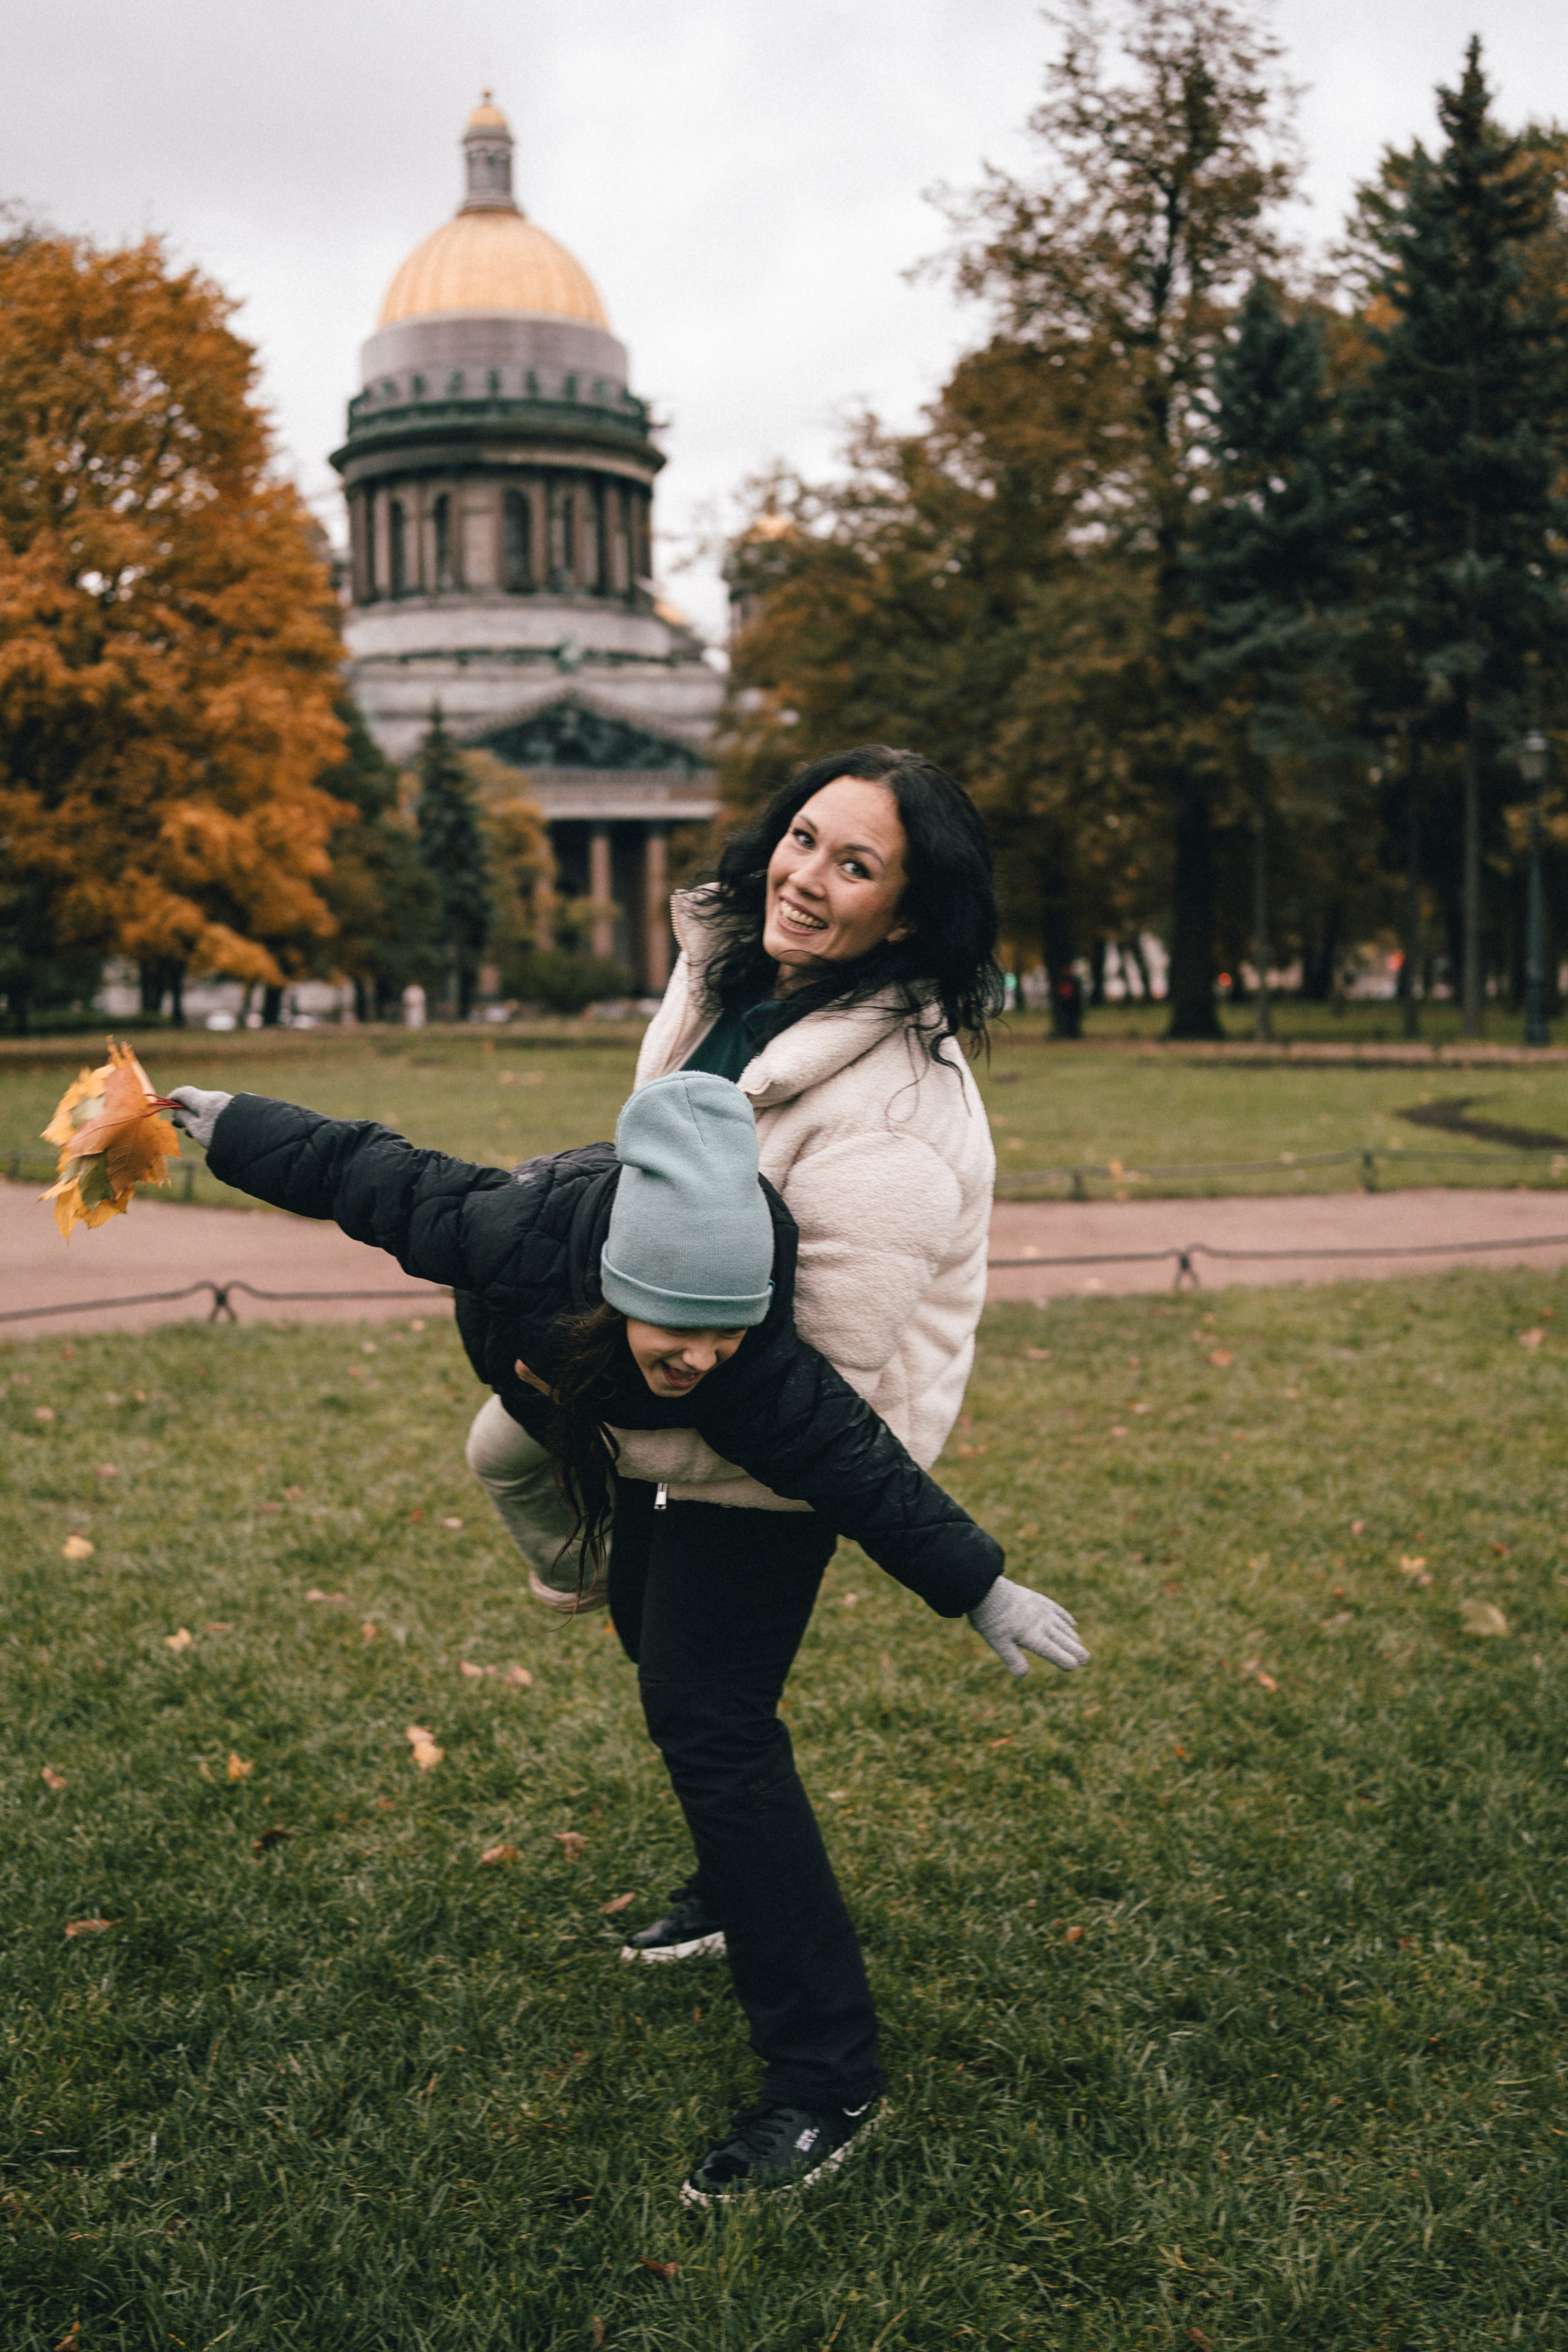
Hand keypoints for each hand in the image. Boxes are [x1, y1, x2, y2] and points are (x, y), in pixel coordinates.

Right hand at [167, 1086, 233, 1149]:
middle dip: (186, 1113)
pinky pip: (218, 1113)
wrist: (252, 1139)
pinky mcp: (237, 1111)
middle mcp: (217, 1097)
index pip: (184, 1092)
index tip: (168, 1107)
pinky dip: (209, 1121)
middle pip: (196, 1101)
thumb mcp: (196, 1129)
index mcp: (204, 1099)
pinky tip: (209, 1134)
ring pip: (207, 1109)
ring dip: (197, 1119)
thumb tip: (178, 1111)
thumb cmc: (220, 1135)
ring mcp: (228, 1104)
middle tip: (179, 1126)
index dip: (173, 1098)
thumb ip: (184, 1119)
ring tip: (193, 1134)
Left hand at [967, 1576, 1088, 1677]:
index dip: (1065, 1660)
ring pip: (1063, 1626)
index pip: (1054, 1652)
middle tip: (1086, 1659)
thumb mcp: (998, 1642)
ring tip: (1079, 1645)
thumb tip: (1024, 1675)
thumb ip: (1013, 1659)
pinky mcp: (1039, 1599)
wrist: (987, 1588)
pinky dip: (1067, 1619)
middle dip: (1076, 1650)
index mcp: (1033, 1636)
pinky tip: (1073, 1624)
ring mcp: (1042, 1610)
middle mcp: (1042, 1623)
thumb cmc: (990, 1619)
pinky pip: (1058, 1610)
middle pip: (1064, 1639)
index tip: (1073, 1667)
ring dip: (1072, 1637)